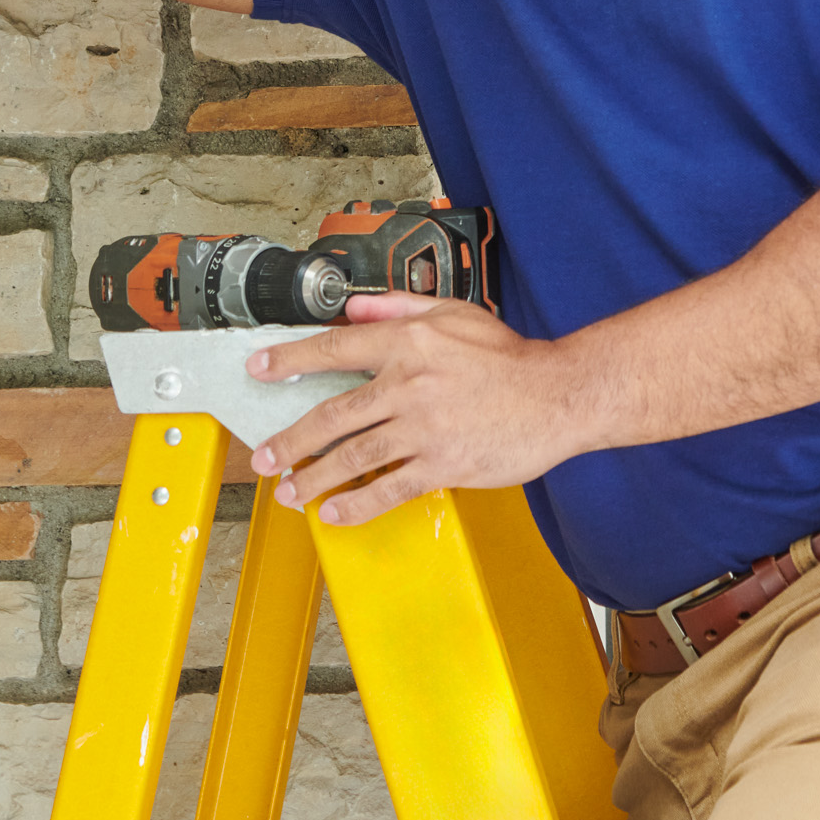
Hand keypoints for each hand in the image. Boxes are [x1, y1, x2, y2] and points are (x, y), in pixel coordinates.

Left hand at [244, 293, 592, 524]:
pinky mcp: (443, 464)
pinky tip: (335, 512)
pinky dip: (357, 503)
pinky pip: (389, 487)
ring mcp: (424, 428)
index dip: (291, 360)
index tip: (260, 370)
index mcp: (409, 343)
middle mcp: (409, 384)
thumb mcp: (454, 313)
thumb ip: (400, 307)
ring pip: (353, 455)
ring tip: (289, 492)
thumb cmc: (509, 356)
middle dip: (290, 438)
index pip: (336, 348)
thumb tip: (355, 308)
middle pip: (333, 413)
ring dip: (314, 476)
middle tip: (263, 456)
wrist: (558, 395)